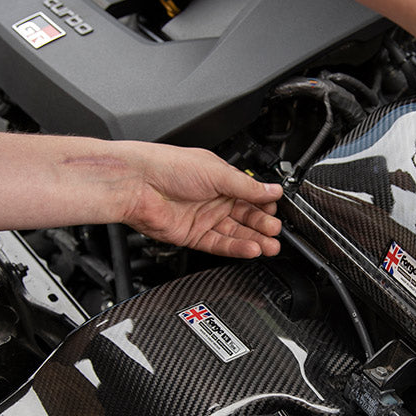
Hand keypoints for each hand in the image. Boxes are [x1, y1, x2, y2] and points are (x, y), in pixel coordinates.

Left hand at [123, 144, 282, 258]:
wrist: (137, 184)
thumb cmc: (168, 166)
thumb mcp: (217, 172)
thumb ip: (247, 186)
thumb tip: (273, 190)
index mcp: (220, 178)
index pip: (250, 194)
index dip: (264, 204)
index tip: (278, 210)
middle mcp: (213, 198)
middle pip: (245, 216)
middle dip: (263, 224)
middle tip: (276, 230)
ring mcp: (203, 218)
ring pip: (235, 233)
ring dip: (254, 239)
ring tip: (271, 245)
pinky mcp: (193, 236)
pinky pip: (220, 245)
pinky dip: (237, 248)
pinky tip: (251, 248)